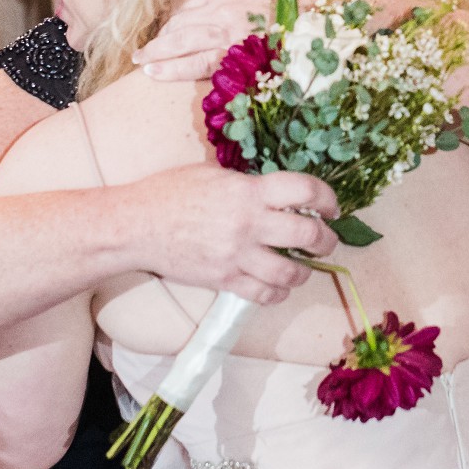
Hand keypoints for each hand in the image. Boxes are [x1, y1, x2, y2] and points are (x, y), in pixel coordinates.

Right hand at [120, 163, 338, 301]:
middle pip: (307, 234)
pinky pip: (263, 294)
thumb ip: (248, 185)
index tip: (331, 206)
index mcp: (248, 191)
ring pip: (290, 272)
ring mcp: (237, 255)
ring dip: (304, 271)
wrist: (137, 226)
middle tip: (325, 239)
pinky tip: (278, 286)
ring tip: (303, 266)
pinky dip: (277, 292)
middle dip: (325, 239)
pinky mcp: (224, 280)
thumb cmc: (170, 192)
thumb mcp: (214, 174)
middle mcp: (249, 224)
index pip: (305, 190)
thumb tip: (276, 194)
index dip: (327, 198)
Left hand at [132, 0, 337, 79]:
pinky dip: (172, 68)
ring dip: (157, 51)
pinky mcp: (232, 55)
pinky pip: (196, 63)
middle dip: (159, 34)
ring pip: (179, 41)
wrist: (319, 10)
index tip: (162, 21)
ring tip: (141, 59)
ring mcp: (223, 32)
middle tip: (142, 46)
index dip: (171, 12)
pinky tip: (154, 72)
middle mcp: (218, 7)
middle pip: (177, 20)